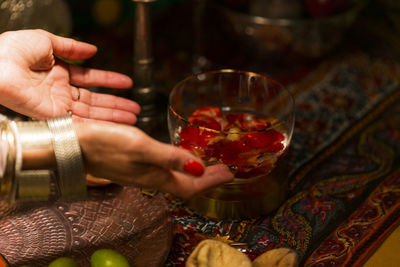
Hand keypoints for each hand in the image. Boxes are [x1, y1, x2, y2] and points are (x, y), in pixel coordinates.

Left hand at [0, 29, 139, 123]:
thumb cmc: (11, 51)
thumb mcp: (45, 40)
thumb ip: (71, 47)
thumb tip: (93, 50)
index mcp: (58, 73)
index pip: (90, 79)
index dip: (109, 81)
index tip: (126, 83)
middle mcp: (60, 91)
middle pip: (95, 100)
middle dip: (116, 104)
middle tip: (134, 107)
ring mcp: (58, 105)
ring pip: (92, 112)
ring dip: (113, 115)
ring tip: (132, 116)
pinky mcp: (54, 117)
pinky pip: (80, 121)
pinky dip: (98, 123)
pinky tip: (113, 123)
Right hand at [74, 121, 233, 197]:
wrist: (73, 144)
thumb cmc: (105, 143)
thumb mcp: (142, 147)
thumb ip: (170, 158)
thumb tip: (199, 167)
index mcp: (155, 176)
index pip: (190, 185)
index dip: (211, 181)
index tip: (229, 173)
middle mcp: (150, 177)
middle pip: (185, 182)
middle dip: (206, 177)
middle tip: (224, 169)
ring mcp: (141, 171)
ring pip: (175, 176)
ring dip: (193, 170)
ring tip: (206, 162)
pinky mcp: (133, 163)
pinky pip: (163, 168)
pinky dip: (177, 163)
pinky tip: (177, 155)